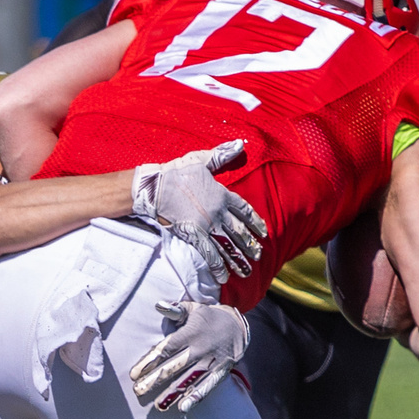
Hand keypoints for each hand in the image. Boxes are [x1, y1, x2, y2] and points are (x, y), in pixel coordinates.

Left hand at [128, 298, 249, 410]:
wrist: (239, 325)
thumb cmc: (208, 317)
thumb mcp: (193, 309)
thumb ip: (175, 310)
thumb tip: (159, 304)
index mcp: (190, 333)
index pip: (166, 349)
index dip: (149, 362)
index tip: (134, 374)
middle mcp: (200, 348)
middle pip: (174, 366)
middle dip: (155, 380)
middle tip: (138, 391)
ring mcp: (212, 361)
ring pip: (189, 379)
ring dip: (173, 393)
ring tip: (158, 405)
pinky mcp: (221, 371)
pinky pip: (208, 385)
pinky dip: (196, 397)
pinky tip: (183, 408)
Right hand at [132, 140, 265, 281]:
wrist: (155, 187)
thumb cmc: (175, 172)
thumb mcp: (201, 160)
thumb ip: (221, 155)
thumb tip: (241, 143)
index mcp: (222, 194)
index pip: (245, 210)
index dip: (254, 222)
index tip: (263, 232)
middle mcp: (218, 211)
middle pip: (239, 231)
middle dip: (250, 245)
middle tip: (257, 255)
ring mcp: (207, 224)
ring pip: (228, 245)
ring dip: (238, 259)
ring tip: (246, 271)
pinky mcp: (194, 234)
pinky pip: (209, 253)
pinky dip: (217, 265)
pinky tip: (223, 275)